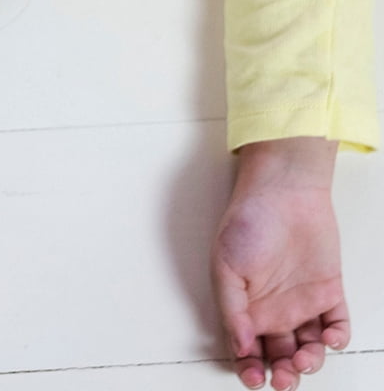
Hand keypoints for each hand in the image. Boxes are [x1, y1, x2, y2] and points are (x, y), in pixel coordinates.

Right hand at [211, 138, 347, 390]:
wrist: (284, 192)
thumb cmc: (248, 221)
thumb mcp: (225, 264)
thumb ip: (232, 308)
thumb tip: (241, 346)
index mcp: (246, 304)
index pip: (247, 348)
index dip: (249, 368)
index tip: (254, 379)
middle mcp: (274, 308)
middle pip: (280, 356)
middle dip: (283, 374)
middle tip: (284, 379)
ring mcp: (304, 302)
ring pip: (310, 348)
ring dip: (309, 362)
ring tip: (306, 359)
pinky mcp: (330, 293)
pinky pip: (338, 326)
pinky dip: (337, 339)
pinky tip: (329, 338)